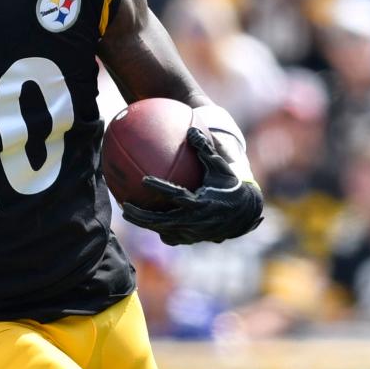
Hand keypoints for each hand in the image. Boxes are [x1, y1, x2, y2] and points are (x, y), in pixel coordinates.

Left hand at [121, 126, 263, 245]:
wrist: (244, 213)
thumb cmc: (230, 185)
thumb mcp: (220, 167)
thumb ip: (205, 149)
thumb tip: (191, 129)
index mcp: (201, 202)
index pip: (177, 195)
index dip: (160, 188)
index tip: (144, 180)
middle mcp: (195, 220)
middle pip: (162, 221)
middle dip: (142, 215)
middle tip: (125, 205)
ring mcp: (193, 232)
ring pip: (163, 231)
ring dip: (144, 223)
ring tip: (126, 214)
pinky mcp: (192, 238)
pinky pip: (171, 236)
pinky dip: (158, 230)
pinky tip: (145, 222)